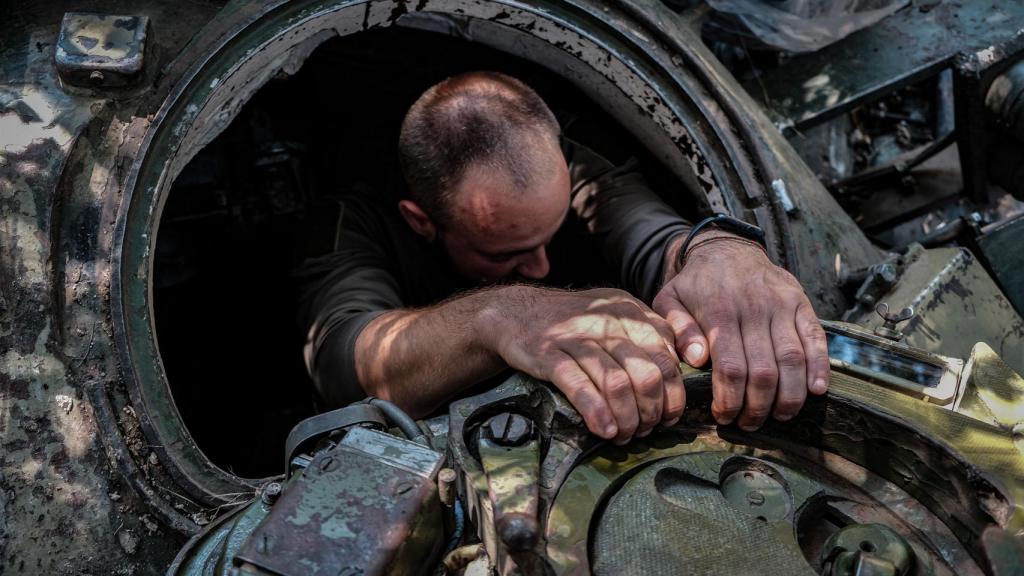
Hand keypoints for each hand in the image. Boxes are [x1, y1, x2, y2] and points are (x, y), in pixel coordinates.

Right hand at [483, 287, 684, 442]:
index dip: (673, 395)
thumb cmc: (572, 321)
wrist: (515, 313)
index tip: (667, 417)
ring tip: (625, 436)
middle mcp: (606, 321)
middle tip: (645, 431)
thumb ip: (649, 330)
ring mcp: (576, 337)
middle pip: (646, 375)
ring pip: (617, 384)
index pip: (666, 358)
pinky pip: (580, 386)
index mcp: (628, 312)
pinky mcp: (549, 353)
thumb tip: (684, 361)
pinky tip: (605, 430)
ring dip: (627, 419)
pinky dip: (597, 413)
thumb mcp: (614, 312)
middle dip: (651, 412)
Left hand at [652, 233, 828, 430]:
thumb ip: (678, 328)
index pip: (731, 367)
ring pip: (792, 359)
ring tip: (780, 417)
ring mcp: (781, 305)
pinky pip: (815, 338)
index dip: (730, 399)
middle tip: (750, 424)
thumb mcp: (670, 299)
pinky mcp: (801, 302)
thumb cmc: (695, 283)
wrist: (726, 247)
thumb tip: (696, 358)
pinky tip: (816, 391)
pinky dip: (820, 366)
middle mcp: (754, 308)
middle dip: (758, 406)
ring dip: (789, 396)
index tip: (724, 417)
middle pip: (764, 370)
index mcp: (719, 311)